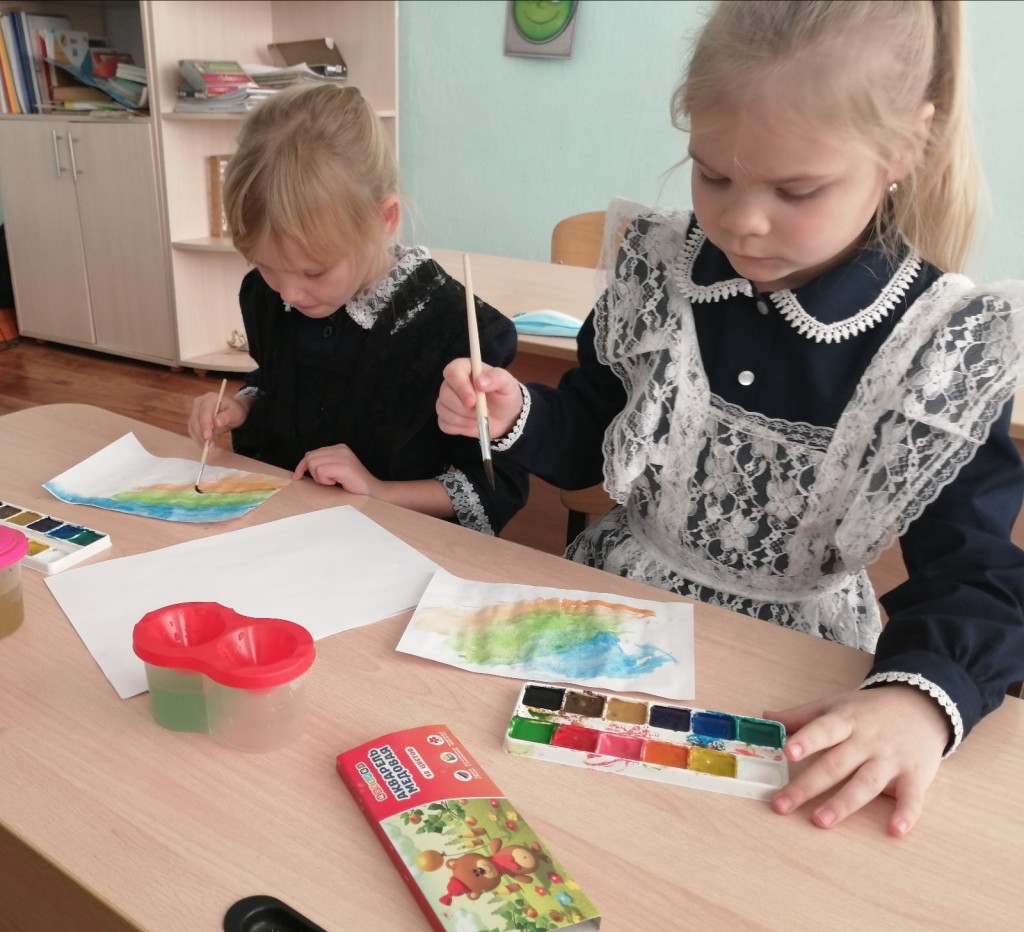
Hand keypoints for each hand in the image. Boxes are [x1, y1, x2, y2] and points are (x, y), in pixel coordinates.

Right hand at [187, 391, 247, 446]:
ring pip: (192, 427)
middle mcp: (199, 403)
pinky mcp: (193, 419)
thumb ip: (227, 417)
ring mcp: (195, 411)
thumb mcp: (235, 413)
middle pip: (195, 420)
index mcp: (210, 398)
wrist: (232, 411)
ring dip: (199, 439)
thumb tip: (217, 422)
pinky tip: (205, 446)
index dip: (205, 425)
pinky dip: (198, 439)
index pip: (204, 412)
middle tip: (210, 447)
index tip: (208, 437)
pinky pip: (193, 430)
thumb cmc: (235, 411)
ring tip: (210, 448)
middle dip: (202, 435)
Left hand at [294, 443, 381, 494]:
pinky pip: (321, 471)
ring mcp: (343, 457)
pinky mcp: (343, 466)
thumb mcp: (337, 469)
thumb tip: (307, 457)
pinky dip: (325, 481)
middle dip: (313, 474)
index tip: (297, 477)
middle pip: (310, 459)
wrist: (373, 492)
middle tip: (328, 481)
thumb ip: (324, 461)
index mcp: (339, 448)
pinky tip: (337, 482)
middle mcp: (341, 449)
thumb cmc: (354, 484)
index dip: (302, 466)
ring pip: (314, 465)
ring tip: (334, 481)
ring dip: (321, 478)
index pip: (311, 453)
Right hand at [437, 358, 523, 439]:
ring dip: (463, 419)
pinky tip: (471, 425)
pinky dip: (459, 428)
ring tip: (479, 419)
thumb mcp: (508, 384)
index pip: (452, 372)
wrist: (505, 417)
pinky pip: (444, 424)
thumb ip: (497, 378)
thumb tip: (479, 382)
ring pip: (443, 410)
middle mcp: (453, 383)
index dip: (460, 387)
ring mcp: (447, 400)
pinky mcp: (446, 417)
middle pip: (445, 394)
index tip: (473, 401)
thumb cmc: (505, 396)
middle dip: (463, 408)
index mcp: (465, 369)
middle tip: (480, 414)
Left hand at [768, 684, 948, 836]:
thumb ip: (802, 717)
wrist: (922, 706)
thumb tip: (766, 718)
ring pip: (865, 783)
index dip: (806, 740)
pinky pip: (912, 797)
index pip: (823, 730)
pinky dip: (906, 814)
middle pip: (835, 764)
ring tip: (821, 821)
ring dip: (844, 803)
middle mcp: (866, 741)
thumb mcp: (835, 705)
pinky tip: (895, 830)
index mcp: (845, 721)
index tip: (787, 752)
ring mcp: (891, 759)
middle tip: (782, 804)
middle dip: (807, 785)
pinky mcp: (915, 776)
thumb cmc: (869, 710)